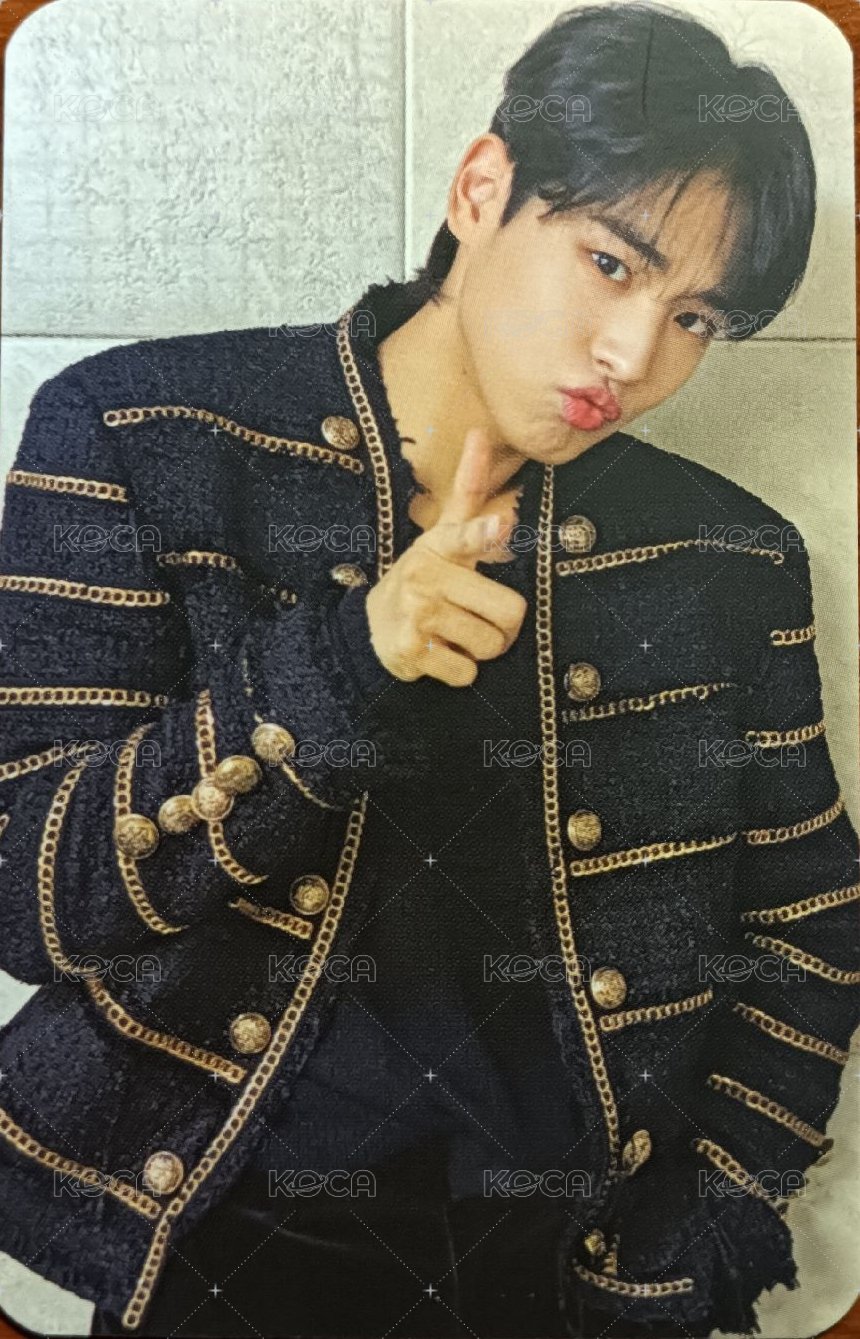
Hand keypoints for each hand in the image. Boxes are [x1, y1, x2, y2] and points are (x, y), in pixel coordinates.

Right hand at [365, 428, 527, 685]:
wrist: (374, 627)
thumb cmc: (424, 578)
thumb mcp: (442, 536)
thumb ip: (467, 491)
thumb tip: (481, 433)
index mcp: (438, 546)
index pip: (463, 536)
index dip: (482, 533)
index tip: (497, 524)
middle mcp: (425, 576)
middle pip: (508, 612)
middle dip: (502, 626)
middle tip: (476, 618)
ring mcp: (417, 614)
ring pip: (490, 645)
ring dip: (481, 650)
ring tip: (455, 636)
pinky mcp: (412, 651)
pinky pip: (467, 671)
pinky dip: (460, 672)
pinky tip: (439, 655)